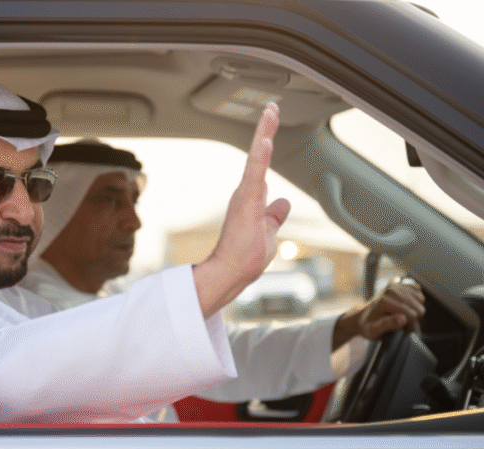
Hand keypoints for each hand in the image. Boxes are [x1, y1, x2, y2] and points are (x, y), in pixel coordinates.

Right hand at [193, 104, 290, 317]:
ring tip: (270, 113)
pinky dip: (259, 157)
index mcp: (252, 198)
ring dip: (263, 135)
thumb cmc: (246, 257)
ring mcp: (245, 197)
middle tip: (272, 107)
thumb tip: (283, 203)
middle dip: (265, 130)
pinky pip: (254, 176)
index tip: (271, 123)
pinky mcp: (245, 203)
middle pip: (258, 155)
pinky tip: (265, 141)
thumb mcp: (268, 232)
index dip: (266, 144)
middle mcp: (247, 193)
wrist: (232, 273)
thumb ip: (274, 215)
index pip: (262, 165)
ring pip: (256, 160)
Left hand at [332, 281, 425, 349]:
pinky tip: (407, 307)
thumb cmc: (368, 325)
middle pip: (418, 309)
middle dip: (413, 320)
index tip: (403, 332)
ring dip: (416, 311)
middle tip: (402, 324)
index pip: (412, 315)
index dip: (410, 327)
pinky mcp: (401, 283)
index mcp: (385, 301)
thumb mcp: (373, 331)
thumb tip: (403, 319)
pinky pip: (419, 293)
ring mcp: (397, 285)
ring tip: (404, 316)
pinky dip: (416, 302)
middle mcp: (391, 290)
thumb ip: (387, 326)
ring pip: (421, 301)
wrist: (363, 316)